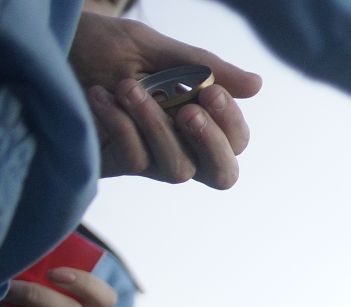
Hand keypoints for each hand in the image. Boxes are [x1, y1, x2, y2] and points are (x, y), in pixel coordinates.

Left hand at [68, 13, 260, 187]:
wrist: (53, 49)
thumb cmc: (107, 49)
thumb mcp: (157, 49)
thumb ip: (205, 67)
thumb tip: (258, 85)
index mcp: (199, 119)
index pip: (236, 141)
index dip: (230, 125)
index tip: (211, 93)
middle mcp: (181, 145)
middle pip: (222, 175)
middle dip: (211, 145)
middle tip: (189, 112)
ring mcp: (151, 158)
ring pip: (177, 168)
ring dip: (156, 127)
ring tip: (128, 88)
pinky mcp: (118, 163)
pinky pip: (134, 159)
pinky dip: (120, 127)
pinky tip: (102, 96)